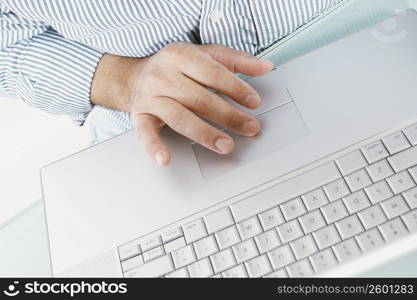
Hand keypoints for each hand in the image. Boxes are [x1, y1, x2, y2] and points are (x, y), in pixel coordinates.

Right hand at [91, 42, 272, 165]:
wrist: (135, 76)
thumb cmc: (175, 66)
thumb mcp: (204, 54)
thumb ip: (234, 60)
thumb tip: (265, 67)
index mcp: (179, 56)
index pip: (212, 72)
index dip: (235, 88)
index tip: (254, 102)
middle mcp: (163, 76)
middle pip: (199, 98)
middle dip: (228, 115)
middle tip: (250, 127)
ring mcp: (151, 98)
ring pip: (179, 117)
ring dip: (204, 133)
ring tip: (226, 145)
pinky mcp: (141, 117)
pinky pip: (145, 133)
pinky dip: (153, 147)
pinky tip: (165, 159)